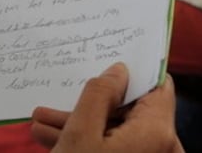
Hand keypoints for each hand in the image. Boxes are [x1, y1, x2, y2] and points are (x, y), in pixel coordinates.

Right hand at [30, 62, 183, 152]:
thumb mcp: (80, 132)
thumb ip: (100, 93)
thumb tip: (120, 71)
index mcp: (158, 132)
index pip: (158, 86)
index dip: (134, 70)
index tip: (109, 58)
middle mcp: (160, 148)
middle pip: (131, 110)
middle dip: (93, 102)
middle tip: (62, 92)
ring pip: (116, 134)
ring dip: (80, 124)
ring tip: (41, 119)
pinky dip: (86, 144)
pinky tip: (49, 139)